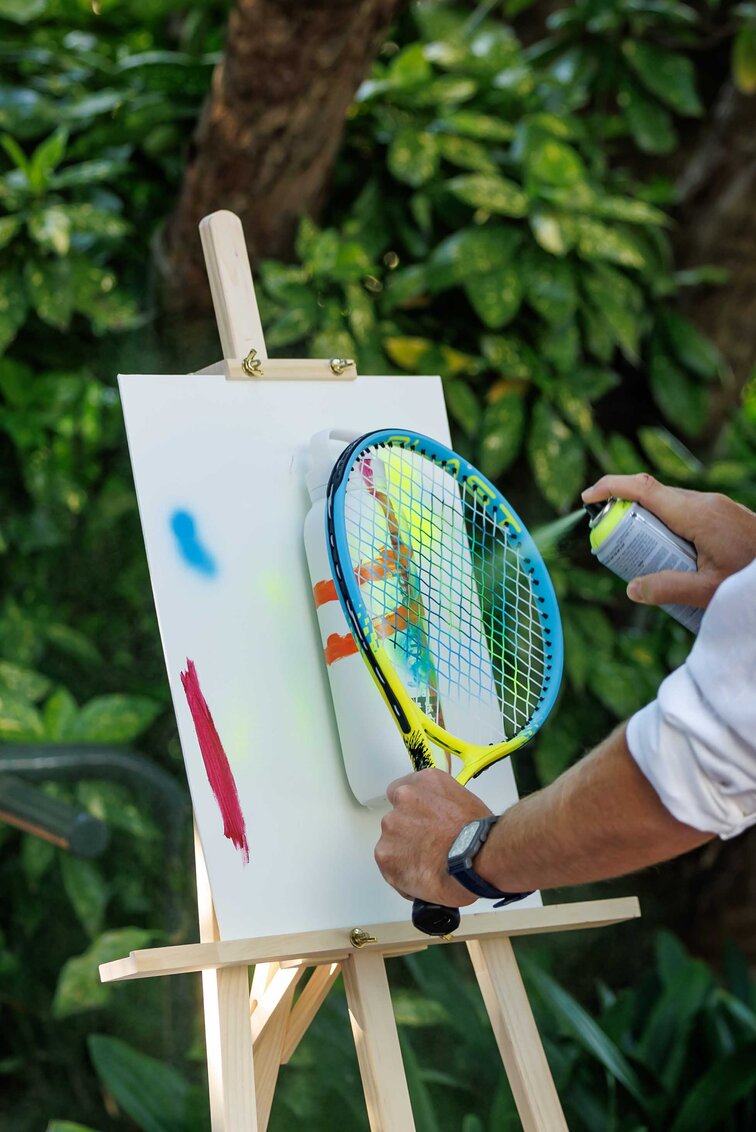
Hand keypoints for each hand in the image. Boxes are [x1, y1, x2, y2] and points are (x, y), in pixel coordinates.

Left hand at [375, 769, 491, 906]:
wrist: (477, 857)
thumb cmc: (479, 834)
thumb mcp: (463, 800)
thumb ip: (439, 804)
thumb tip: (437, 818)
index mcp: (422, 783)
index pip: (400, 791)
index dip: (411, 811)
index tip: (418, 822)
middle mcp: (402, 801)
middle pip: (396, 820)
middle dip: (409, 835)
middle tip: (430, 849)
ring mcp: (391, 829)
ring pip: (392, 845)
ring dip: (405, 855)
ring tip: (430, 867)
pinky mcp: (386, 856)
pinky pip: (391, 870)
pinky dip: (404, 878)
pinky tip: (425, 879)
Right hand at [582, 474, 755, 608]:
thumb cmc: (750, 578)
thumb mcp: (707, 591)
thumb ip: (667, 589)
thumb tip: (631, 589)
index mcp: (695, 513)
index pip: (642, 488)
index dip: (609, 488)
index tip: (586, 498)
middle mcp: (705, 502)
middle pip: (653, 496)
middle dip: (624, 512)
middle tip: (608, 539)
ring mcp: (716, 505)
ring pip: (670, 504)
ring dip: (648, 522)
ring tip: (640, 555)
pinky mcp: (723, 514)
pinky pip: (686, 512)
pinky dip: (668, 526)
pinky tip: (671, 556)